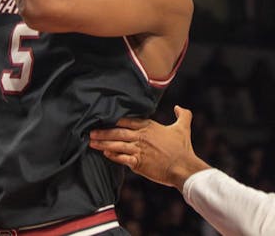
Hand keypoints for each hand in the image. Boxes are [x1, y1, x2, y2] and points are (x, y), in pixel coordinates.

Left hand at [89, 106, 209, 190]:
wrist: (184, 168)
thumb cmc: (183, 148)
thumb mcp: (183, 127)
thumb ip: (182, 114)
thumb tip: (178, 106)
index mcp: (149, 126)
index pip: (126, 120)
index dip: (114, 119)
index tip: (103, 119)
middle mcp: (141, 136)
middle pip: (117, 131)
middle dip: (103, 131)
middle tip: (90, 131)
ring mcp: (139, 149)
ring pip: (116, 144)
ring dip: (103, 143)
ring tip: (91, 142)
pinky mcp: (138, 163)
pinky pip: (122, 158)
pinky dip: (112, 156)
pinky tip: (105, 153)